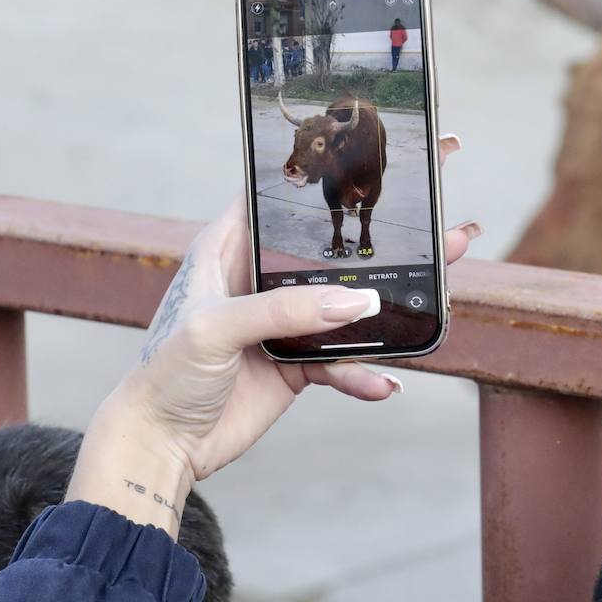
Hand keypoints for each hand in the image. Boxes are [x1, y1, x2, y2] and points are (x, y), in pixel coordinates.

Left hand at [66, 134, 478, 537]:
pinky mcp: (298, 364)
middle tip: (442, 223)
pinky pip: (345, 362)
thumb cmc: (164, 374)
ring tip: (440, 292)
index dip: (328, 174)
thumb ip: (286, 310)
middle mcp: (261, 279)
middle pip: (335, 250)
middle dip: (386, 239)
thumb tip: (360, 301)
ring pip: (351, 304)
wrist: (160, 447)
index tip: (377, 155)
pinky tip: (386, 383)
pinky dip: (367, 373)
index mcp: (229, 248)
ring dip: (394, 304)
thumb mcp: (216, 329)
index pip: (283, 198)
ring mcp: (285, 322)